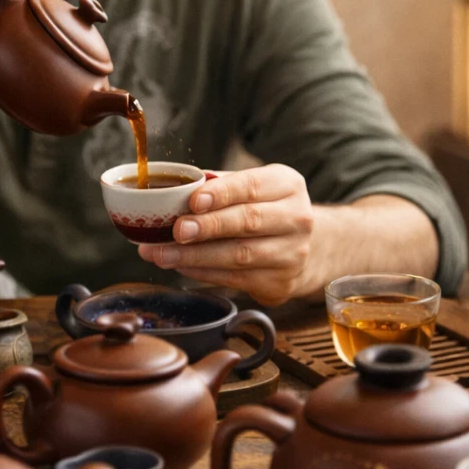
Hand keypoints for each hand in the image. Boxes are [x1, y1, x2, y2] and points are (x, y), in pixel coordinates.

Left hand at [138, 164, 316, 305]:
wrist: (305, 249)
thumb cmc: (267, 211)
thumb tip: (176, 189)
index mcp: (287, 186)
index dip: (222, 194)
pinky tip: (182, 267)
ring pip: (239, 255)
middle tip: (176, 230)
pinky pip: (235, 278)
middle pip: (248, 221)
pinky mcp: (280, 283)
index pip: (252, 186)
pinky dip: (204, 273)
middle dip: (208, 226)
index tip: (193, 200)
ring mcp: (292, 254)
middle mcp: (297, 219)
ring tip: (163, 254)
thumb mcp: (253, 188)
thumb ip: (220, 185)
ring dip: (196, 256)